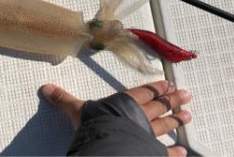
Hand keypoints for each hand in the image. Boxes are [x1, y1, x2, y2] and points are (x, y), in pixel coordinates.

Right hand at [41, 80, 191, 156]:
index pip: (143, 92)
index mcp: (124, 103)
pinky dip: (174, 151)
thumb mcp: (76, 109)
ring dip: (177, 120)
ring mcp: (146, 135)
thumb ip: (63, 99)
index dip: (155, 88)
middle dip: (172, 100)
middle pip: (159, 106)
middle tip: (186, 95)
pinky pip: (164, 152)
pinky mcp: (148, 152)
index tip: (168, 83)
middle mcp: (139, 116)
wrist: (105, 143)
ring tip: (188, 115)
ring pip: (165, 125)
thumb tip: (45, 88)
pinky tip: (182, 150)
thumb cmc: (94, 124)